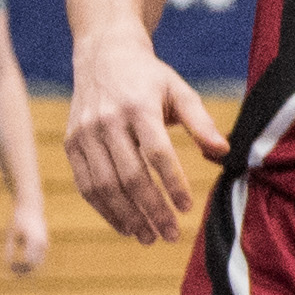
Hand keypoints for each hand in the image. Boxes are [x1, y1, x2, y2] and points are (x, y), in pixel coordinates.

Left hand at [3, 203, 46, 277]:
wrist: (30, 207)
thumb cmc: (17, 220)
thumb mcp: (10, 234)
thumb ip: (8, 250)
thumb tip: (6, 265)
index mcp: (35, 242)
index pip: (28, 262)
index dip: (18, 268)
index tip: (8, 267)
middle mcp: (43, 245)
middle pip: (35, 266)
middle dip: (23, 271)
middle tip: (10, 270)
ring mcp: (45, 245)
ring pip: (38, 264)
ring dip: (26, 268)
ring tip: (12, 267)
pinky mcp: (44, 245)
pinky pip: (38, 259)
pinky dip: (29, 263)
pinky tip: (18, 261)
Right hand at [66, 30, 228, 244]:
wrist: (103, 56)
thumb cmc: (150, 78)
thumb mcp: (180, 91)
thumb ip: (202, 122)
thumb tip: (223, 152)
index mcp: (138, 107)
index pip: (156, 153)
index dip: (172, 183)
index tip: (187, 208)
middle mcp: (107, 122)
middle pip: (129, 175)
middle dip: (150, 209)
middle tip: (171, 235)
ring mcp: (84, 134)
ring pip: (103, 185)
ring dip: (126, 216)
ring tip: (148, 238)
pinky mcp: (71, 144)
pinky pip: (86, 184)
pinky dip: (104, 209)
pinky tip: (125, 224)